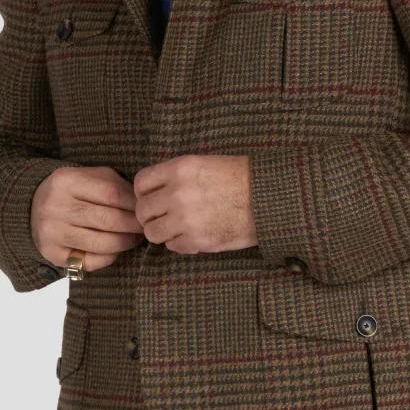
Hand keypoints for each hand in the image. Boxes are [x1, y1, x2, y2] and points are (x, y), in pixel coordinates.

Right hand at [31, 165, 143, 272]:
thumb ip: (115, 185)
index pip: (111, 194)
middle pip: (108, 220)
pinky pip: (90, 261)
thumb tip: (142, 204)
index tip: (145, 209)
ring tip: (134, 238)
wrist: (32, 207)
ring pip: (101, 244)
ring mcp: (52, 232)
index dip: (134, 204)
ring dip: (125, 243)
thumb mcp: (90, 176)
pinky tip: (115, 249)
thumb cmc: (73, 190)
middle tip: (144, 227)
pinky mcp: (52, 254)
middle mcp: (55, 206)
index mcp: (66, 181)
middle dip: (133, 226)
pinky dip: (109, 257)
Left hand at [133, 154, 256, 253]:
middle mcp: (177, 194)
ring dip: (161, 231)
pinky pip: (172, 246)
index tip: (151, 197)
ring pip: (153, 232)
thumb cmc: (240, 177)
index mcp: (179, 169)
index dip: (143, 192)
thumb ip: (176, 176)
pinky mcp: (197, 241)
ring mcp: (186, 220)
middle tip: (162, 215)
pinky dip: (179, 242)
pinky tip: (192, 234)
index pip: (141, 183)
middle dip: (150, 214)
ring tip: (175, 227)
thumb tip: (153, 192)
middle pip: (143, 210)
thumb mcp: (205, 163)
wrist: (268, 198)